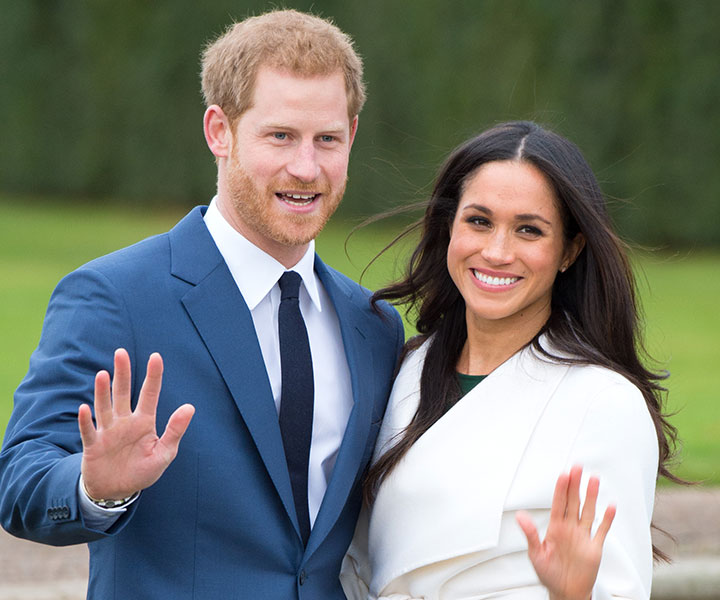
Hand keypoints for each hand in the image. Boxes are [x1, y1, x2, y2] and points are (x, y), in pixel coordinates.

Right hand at [78, 348, 194, 499]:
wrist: (117, 491)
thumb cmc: (142, 471)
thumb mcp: (164, 454)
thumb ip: (175, 431)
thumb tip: (190, 407)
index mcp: (144, 422)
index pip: (149, 394)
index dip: (153, 376)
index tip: (156, 356)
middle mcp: (124, 422)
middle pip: (122, 393)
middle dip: (122, 374)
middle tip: (121, 352)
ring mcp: (108, 432)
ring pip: (105, 407)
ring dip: (103, 392)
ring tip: (103, 374)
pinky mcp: (94, 446)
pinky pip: (89, 431)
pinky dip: (86, 421)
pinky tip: (85, 408)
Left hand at [515, 465, 615, 599]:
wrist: (566, 591)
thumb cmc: (549, 574)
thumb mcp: (536, 554)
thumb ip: (530, 534)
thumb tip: (520, 517)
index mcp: (555, 528)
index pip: (559, 503)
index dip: (561, 488)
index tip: (564, 474)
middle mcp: (570, 528)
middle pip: (574, 501)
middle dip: (575, 484)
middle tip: (577, 467)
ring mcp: (583, 536)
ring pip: (588, 511)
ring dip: (591, 496)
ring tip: (593, 479)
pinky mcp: (594, 547)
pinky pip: (602, 530)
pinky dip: (607, 519)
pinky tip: (610, 506)